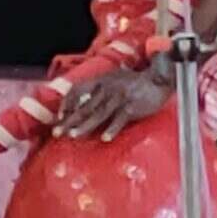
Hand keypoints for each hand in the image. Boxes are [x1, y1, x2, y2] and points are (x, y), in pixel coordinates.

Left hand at [53, 63, 172, 140]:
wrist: (159, 79)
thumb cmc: (137, 82)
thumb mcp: (114, 79)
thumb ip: (101, 88)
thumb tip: (86, 99)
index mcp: (101, 80)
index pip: (77, 90)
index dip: (67, 103)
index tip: (60, 116)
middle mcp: (107, 88)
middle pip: (84, 106)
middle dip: (69, 120)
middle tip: (57, 132)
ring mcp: (119, 98)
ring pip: (97, 114)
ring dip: (84, 126)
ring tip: (73, 135)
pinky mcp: (132, 107)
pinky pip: (119, 120)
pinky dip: (112, 129)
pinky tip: (104, 138)